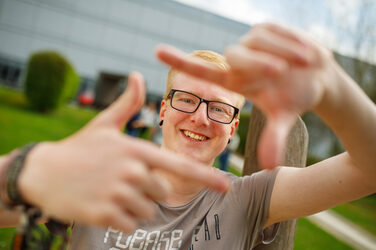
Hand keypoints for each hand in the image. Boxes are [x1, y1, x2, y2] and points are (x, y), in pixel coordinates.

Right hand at [18, 72, 229, 231]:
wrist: (43, 173)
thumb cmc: (79, 148)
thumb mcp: (104, 124)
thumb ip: (127, 103)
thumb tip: (138, 74)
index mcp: (137, 150)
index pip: (179, 165)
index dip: (206, 176)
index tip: (226, 186)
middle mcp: (132, 171)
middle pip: (161, 193)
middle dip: (146, 192)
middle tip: (121, 183)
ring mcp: (118, 193)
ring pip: (146, 211)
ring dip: (132, 207)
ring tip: (110, 192)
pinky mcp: (104, 214)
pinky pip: (129, 224)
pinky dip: (119, 219)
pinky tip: (102, 205)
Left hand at [155, 23, 335, 168]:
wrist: (319, 77)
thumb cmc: (295, 98)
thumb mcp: (284, 118)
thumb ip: (273, 138)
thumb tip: (270, 167)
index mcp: (235, 82)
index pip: (203, 72)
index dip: (180, 62)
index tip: (156, 51)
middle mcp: (238, 61)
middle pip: (234, 56)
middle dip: (258, 64)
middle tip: (281, 72)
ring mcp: (251, 42)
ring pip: (258, 42)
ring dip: (283, 52)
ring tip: (303, 63)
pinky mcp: (266, 27)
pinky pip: (275, 31)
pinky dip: (292, 42)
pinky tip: (303, 54)